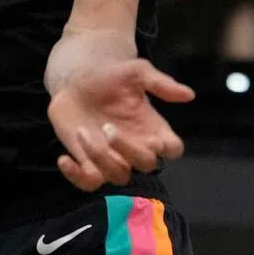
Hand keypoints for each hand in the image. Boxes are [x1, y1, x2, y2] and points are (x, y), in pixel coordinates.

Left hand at [47, 58, 193, 191]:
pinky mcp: (88, 162)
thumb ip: (159, 82)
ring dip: (100, 157)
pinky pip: (88, 183)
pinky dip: (76, 177)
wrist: (76, 80)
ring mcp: (112, 157)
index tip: (154, 137)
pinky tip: (64, 159)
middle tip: (107, 127)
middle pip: (146, 165)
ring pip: (118, 175)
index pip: (173, 149)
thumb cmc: (110, 77)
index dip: (167, 148)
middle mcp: (136, 148)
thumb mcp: (135, 71)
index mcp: (153, 129)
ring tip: (82, 131)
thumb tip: (189, 94)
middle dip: (128, 149)